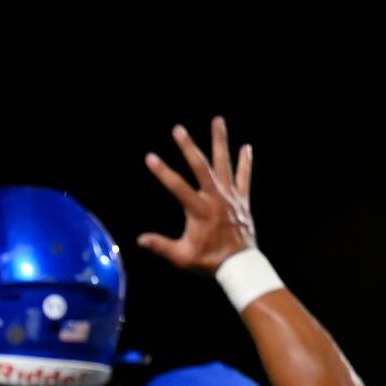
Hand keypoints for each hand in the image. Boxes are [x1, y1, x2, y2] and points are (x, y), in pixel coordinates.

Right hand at [138, 116, 256, 273]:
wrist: (240, 265)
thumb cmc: (209, 261)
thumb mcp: (182, 257)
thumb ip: (161, 246)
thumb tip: (140, 239)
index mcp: (199, 210)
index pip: (177, 186)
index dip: (162, 172)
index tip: (150, 157)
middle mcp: (215, 198)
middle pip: (201, 167)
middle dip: (188, 147)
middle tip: (178, 129)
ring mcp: (231, 197)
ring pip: (225, 164)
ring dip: (220, 142)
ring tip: (218, 120)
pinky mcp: (242, 200)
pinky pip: (244, 177)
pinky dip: (245, 162)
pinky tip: (245, 147)